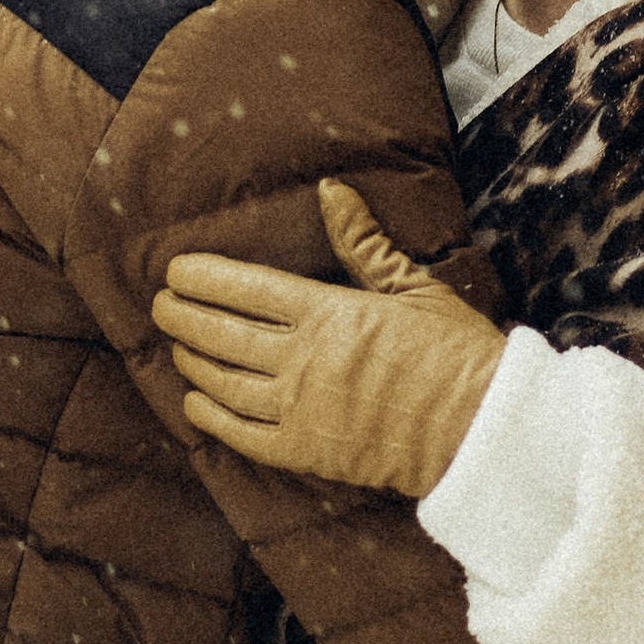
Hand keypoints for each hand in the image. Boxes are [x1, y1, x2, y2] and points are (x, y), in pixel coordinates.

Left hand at [153, 182, 508, 500]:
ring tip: (178, 348)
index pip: (245, 288)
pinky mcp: (307, 452)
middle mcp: (303, 360)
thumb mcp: (412, 286)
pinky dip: (212, 418)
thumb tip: (331, 191)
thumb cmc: (455, 353)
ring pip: (224, 383)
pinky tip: (196, 404)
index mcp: (328, 312)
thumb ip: (362, 243)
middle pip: (222, 334)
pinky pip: (243, 436)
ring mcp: (300, 409)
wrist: (482, 430)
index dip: (203, 278)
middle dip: (183, 318)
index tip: (176, 271)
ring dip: (193, 363)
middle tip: (161, 306)